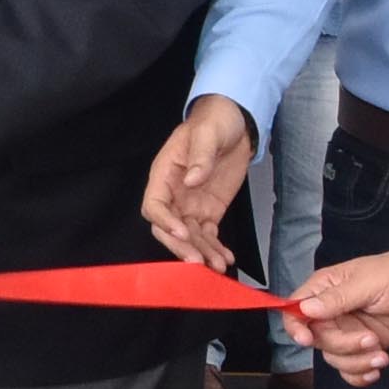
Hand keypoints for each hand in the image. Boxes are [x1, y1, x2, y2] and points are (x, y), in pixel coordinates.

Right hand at [140, 94, 261, 272]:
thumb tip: (193, 180)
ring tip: (218, 266)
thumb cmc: (213, 122)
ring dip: (202, 253)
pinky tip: (226, 258)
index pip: (154, 205)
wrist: (234, 124)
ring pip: (190, 238)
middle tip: (198, 262)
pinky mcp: (209, 211)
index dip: (164, 221)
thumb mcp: (207, 133)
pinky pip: (208, 235)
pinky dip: (215, 249)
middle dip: (182, 247)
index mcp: (164, 174)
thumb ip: (200, 156)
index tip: (183, 232)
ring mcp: (191, 206)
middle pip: (168, 228)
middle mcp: (174, 195)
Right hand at [289, 223, 388, 380]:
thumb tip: (305, 310)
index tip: (307, 340)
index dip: (295, 328)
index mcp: (326, 289)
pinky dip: (360, 374)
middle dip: (343, 346)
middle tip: (370, 339)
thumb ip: (336, 299)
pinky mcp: (367, 344)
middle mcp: (333, 311)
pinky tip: (377, 369)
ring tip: (381, 354)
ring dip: (356, 362)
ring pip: (334, 357)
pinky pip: (351, 368)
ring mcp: (350, 329)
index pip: (295, 311)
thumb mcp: (368, 284)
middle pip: (318, 340)